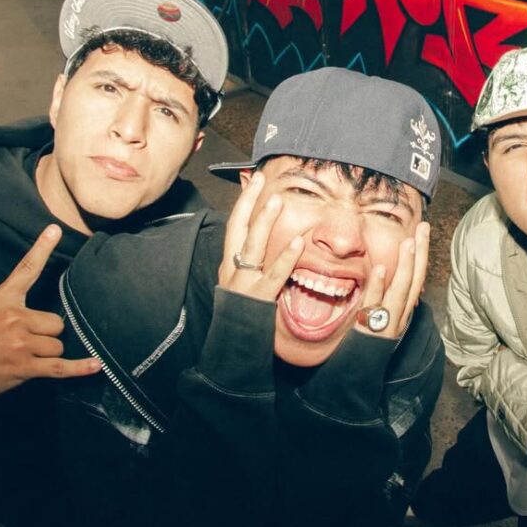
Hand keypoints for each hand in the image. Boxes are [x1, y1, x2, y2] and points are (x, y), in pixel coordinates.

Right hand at [0, 225, 101, 399]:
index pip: (27, 270)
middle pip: (57, 323)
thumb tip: (43, 294)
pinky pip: (58, 367)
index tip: (55, 229)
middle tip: (27, 340)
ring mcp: (19, 344)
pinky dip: (79, 368)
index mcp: (5, 300)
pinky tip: (96, 366)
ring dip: (48, 353)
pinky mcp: (22, 367)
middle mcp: (14, 319)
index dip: (41, 248)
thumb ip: (16, 299)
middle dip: (48, 334)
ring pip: (57, 345)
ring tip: (25, 355)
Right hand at [218, 171, 303, 300]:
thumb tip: (264, 234)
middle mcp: (232, 269)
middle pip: (239, 229)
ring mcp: (244, 284)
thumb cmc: (242, 311)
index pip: (234, 225)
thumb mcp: (241, 281)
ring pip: (253, 247)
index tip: (254, 180)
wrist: (231, 345)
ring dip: (265, 222)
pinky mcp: (258, 299)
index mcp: (229, 263)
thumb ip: (251, 259)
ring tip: (277, 202)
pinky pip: (273, 276)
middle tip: (261, 180)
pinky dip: (285, 259)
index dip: (244, 201)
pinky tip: (297, 244)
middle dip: (249, 202)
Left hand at [355, 221, 429, 338]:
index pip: (416, 278)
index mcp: (403, 311)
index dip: (421, 254)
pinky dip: (378, 287)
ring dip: (406, 266)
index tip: (422, 230)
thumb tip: (386, 272)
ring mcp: (387, 323)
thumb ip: (383, 297)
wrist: (357, 378)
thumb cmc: (365, 344)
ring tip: (409, 243)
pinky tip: (381, 269)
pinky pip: (375, 305)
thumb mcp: (379, 317)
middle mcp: (400, 316)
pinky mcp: (371, 331)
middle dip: (420, 253)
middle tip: (423, 228)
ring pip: (401, 291)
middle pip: (414, 280)